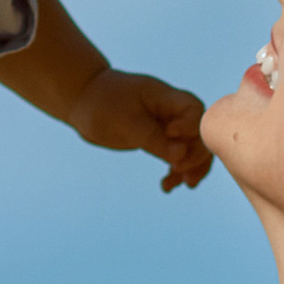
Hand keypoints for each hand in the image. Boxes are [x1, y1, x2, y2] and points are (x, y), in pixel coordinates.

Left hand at [65, 64, 212, 192]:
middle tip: (181, 172)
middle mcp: (172, 110)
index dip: (189, 127)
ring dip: (191, 166)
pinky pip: (177, 155)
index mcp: (166, 97)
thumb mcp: (125, 123)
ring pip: (191, 146)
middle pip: (199, 132)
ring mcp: (168, 124)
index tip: (169, 134)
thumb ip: (153, 139)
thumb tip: (181, 155)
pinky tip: (167, 187)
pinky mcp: (160, 138)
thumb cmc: (102, 105)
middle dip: (196, 154)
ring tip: (185, 184)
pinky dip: (175, 171)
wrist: (84, 103)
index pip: (193, 111)